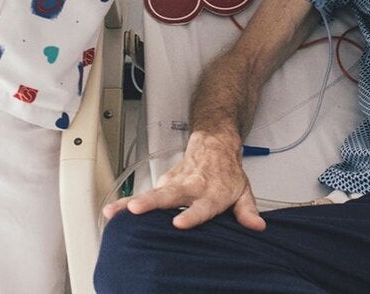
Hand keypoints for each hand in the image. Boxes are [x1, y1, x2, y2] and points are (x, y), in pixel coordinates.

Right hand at [101, 132, 265, 230]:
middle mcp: (190, 187)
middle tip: (137, 209)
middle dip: (152, 203)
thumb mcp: (243, 189)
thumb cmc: (225, 171)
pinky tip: (112, 212)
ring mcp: (174, 184)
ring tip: (115, 212)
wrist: (214, 143)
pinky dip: (127, 203)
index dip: (191, 215)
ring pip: (152, 193)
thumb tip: (257, 225)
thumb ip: (247, 209)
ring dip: (132, 202)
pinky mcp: (163, 183)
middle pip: (170, 196)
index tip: (179, 223)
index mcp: (211, 192)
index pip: (201, 206)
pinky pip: (144, 194)